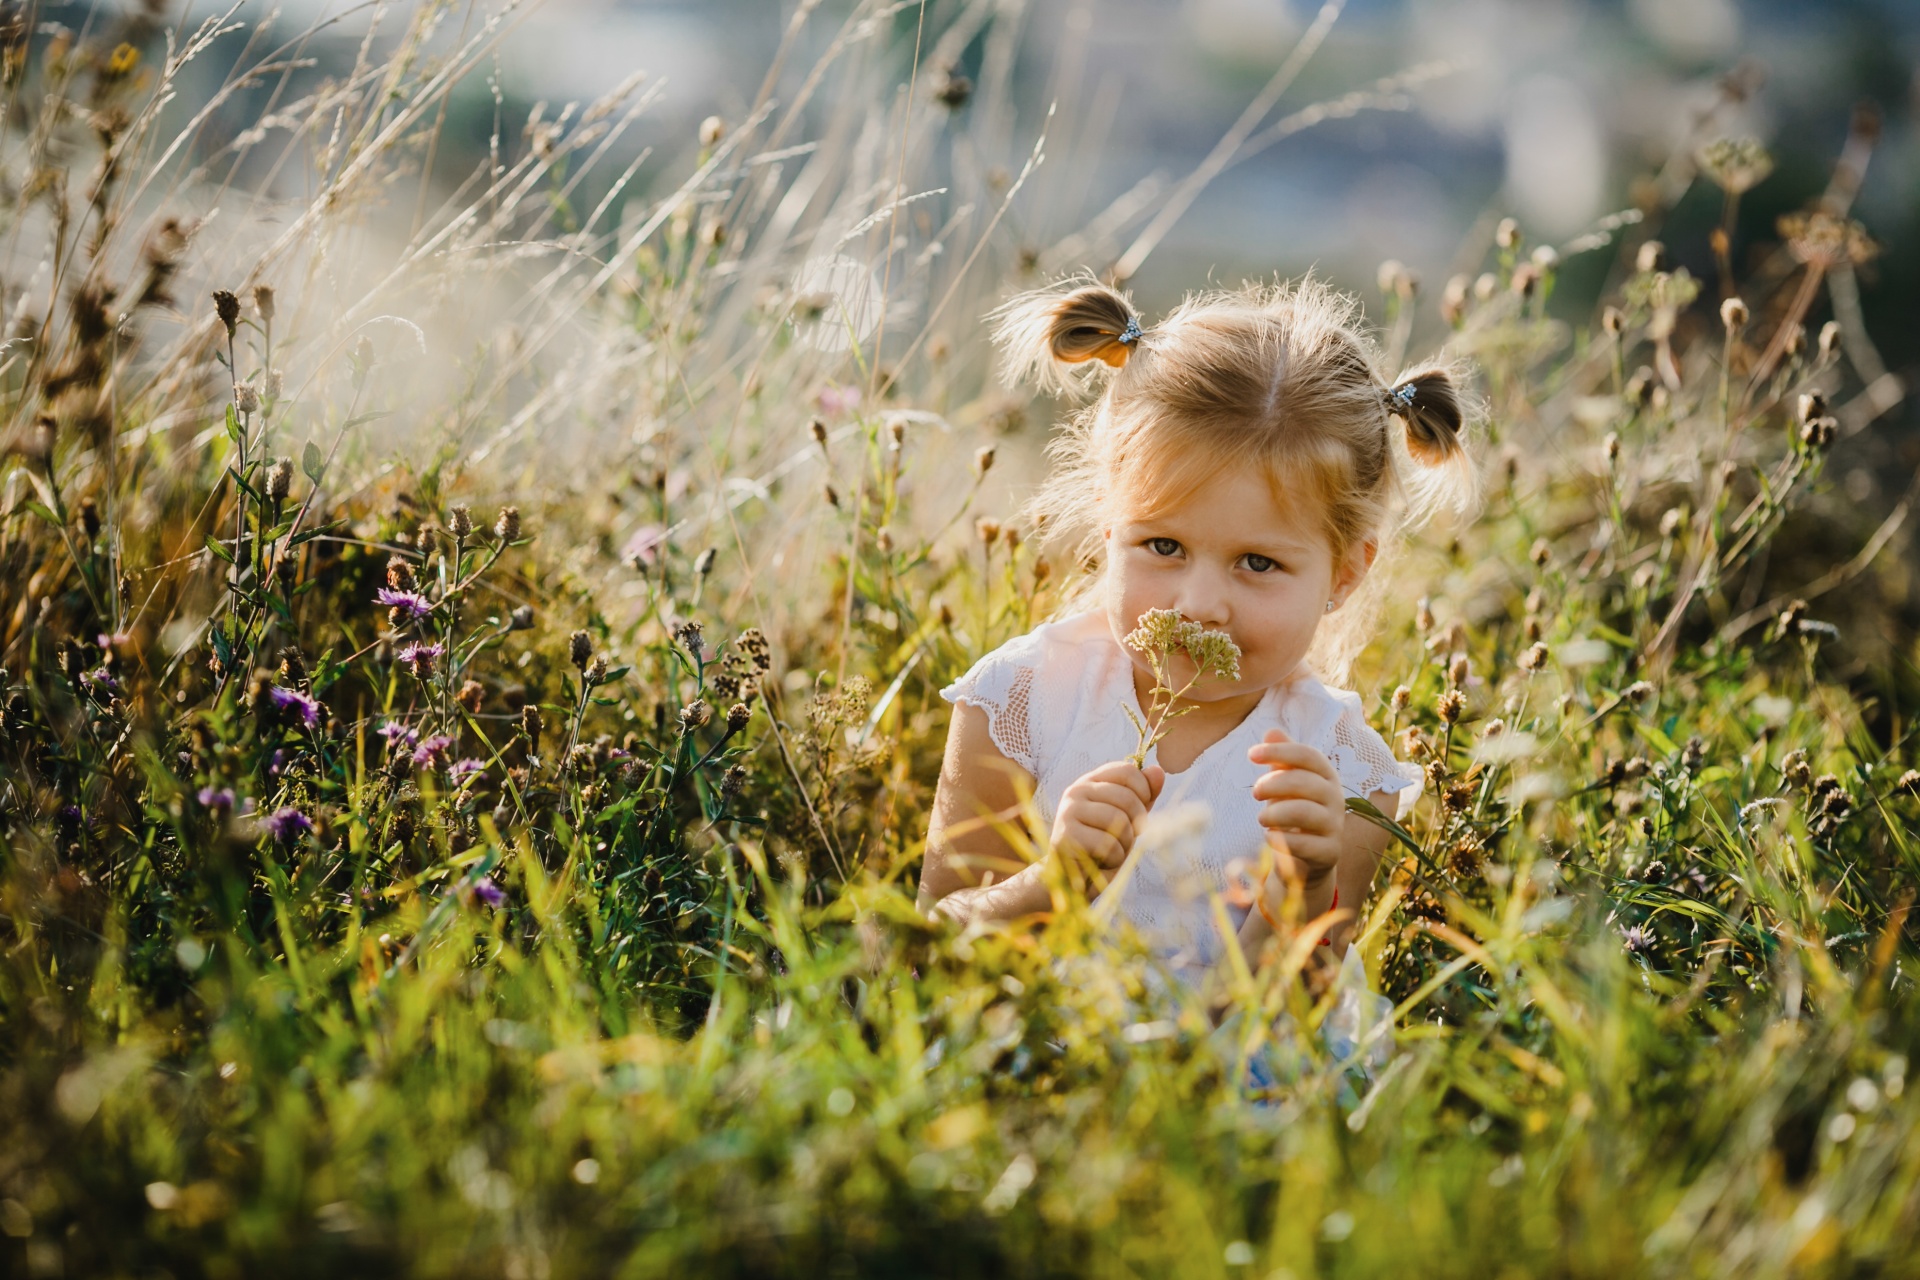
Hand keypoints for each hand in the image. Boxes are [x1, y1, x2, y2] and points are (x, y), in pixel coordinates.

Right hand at [1050, 760, 1165, 872]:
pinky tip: (1101, 861)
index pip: (1127, 771)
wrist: (1074, 880)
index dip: (1144, 792)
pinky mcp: (1065, 836)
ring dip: (1125, 844)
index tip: (1138, 814)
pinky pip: (1107, 844)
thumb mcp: (1128, 818)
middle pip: (1127, 797)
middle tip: (1123, 839)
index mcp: (1091, 781)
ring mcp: (1068, 812)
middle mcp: (1077, 791)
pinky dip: (1113, 858)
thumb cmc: (1103, 846)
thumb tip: (1158, 771)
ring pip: (1119, 821)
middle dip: (1136, 824)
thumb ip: (1142, 795)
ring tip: (1111, 851)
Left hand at [1248, 729, 1344, 886]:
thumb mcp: (1286, 782)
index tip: (1251, 754)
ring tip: (1262, 818)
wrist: (1306, 857)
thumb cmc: (1294, 810)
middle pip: (1304, 781)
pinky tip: (1269, 837)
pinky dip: (1280, 839)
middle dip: (1272, 784)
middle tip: (1255, 793)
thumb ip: (1281, 758)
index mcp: (1326, 775)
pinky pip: (1303, 844)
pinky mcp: (1329, 852)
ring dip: (1273, 813)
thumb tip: (1272, 731)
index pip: (1308, 755)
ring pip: (1303, 812)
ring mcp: (1335, 826)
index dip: (1280, 750)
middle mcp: (1336, 798)